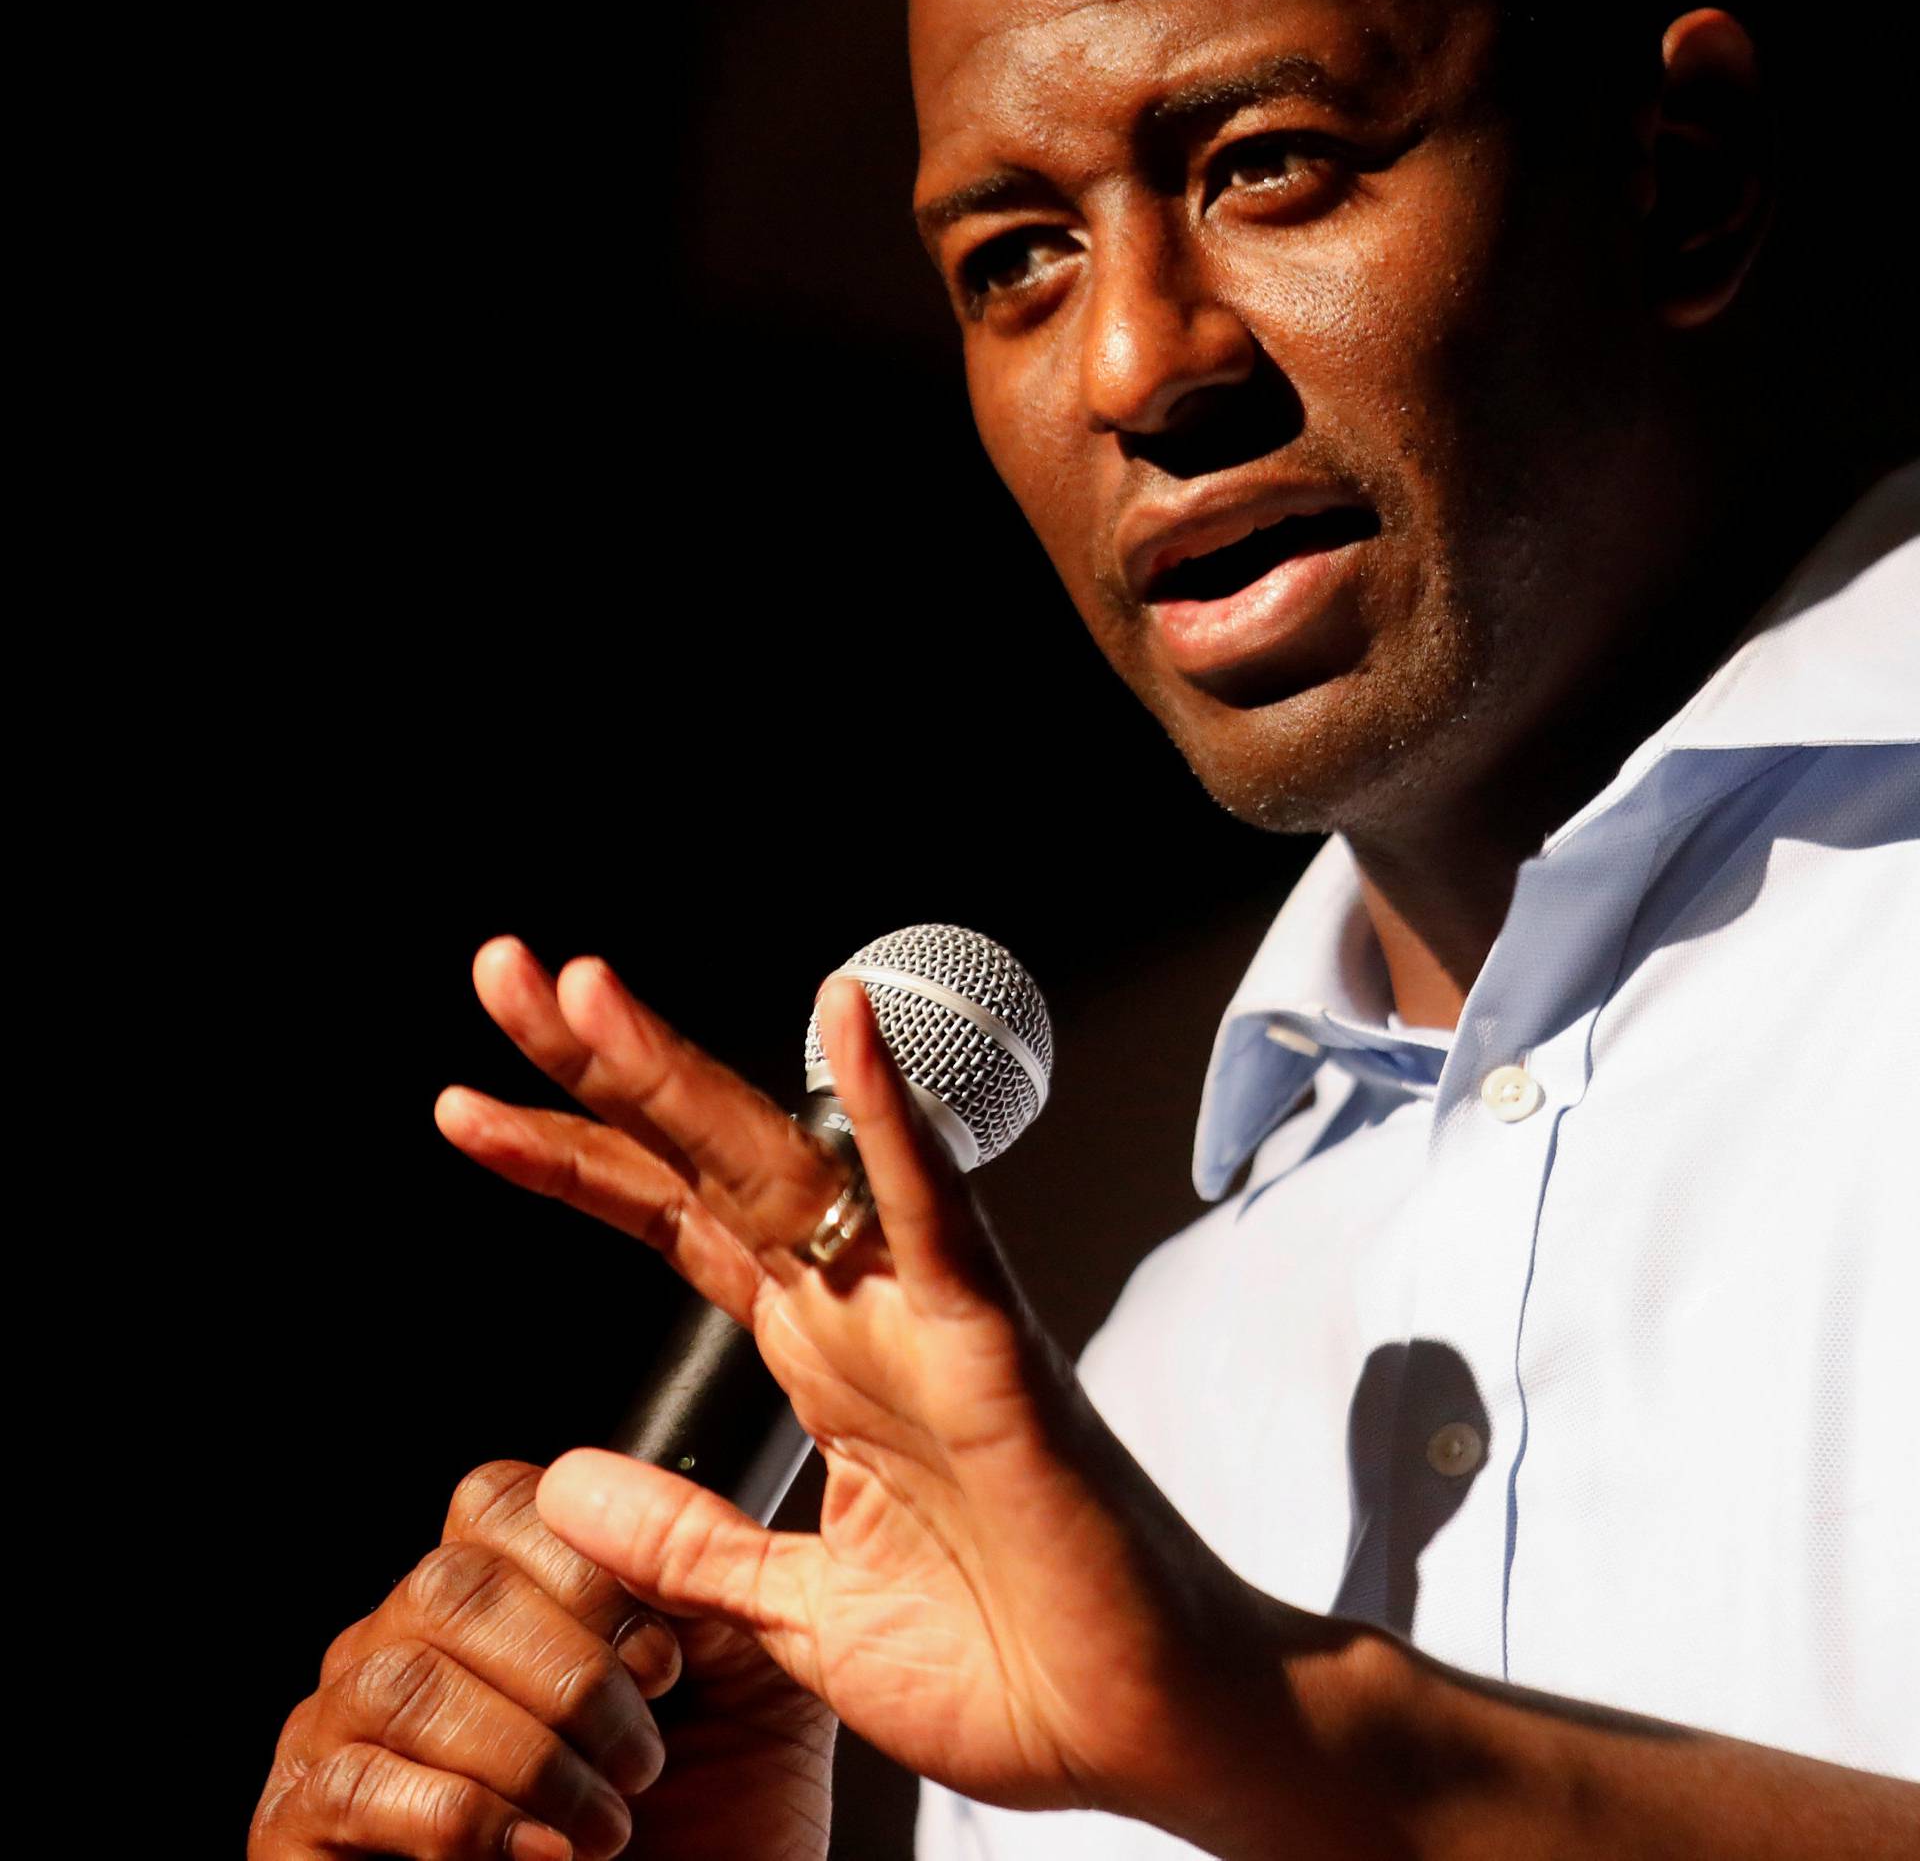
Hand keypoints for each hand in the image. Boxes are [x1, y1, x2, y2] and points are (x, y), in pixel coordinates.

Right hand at [249, 1459, 677, 1860]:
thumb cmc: (703, 1827)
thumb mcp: (739, 1686)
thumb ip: (702, 1578)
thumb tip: (632, 1497)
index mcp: (496, 1589)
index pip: (497, 1503)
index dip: (587, 1569)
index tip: (664, 1662)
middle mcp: (402, 1636)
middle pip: (452, 1583)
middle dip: (569, 1676)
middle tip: (641, 1759)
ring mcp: (340, 1725)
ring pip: (407, 1679)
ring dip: (527, 1756)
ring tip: (605, 1827)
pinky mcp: (302, 1820)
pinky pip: (359, 1783)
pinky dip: (467, 1820)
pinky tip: (539, 1857)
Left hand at [436, 942, 1363, 1855]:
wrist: (1145, 1730)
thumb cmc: (1014, 1657)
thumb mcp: (794, 1609)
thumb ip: (688, 1538)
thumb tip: (563, 1479)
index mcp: (817, 1356)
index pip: (671, 1220)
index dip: (570, 1157)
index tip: (463, 1104)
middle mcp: (859, 1311)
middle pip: (706, 1159)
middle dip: (598, 1068)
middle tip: (502, 972)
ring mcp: (924, 1319)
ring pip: (790, 1166)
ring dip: (684, 1076)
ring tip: (584, 994)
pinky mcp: (998, 1351)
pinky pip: (941, 1217)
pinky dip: (895, 1121)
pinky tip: (846, 1029)